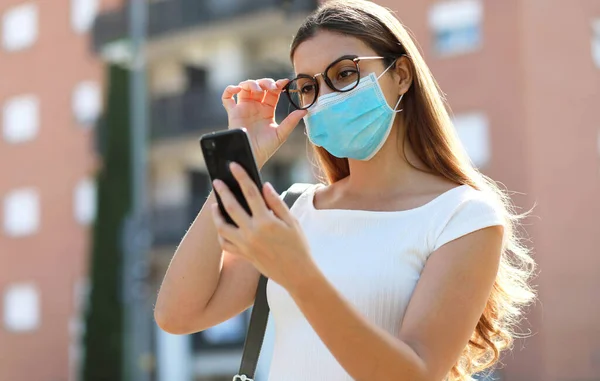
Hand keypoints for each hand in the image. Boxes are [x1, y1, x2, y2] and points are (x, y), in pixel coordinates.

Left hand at [210, 162, 315, 290]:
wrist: (297, 274)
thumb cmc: (298, 246)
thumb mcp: (292, 222)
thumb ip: (277, 203)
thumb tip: (264, 186)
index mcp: (266, 221)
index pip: (250, 192)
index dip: (241, 176)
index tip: (233, 165)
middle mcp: (252, 232)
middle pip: (231, 207)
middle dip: (222, 191)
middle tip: (217, 181)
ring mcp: (245, 245)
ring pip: (222, 227)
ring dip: (216, 214)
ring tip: (214, 205)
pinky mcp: (243, 255)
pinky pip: (225, 243)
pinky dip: (220, 234)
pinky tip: (221, 226)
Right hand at [222, 78, 306, 167]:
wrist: (252, 156)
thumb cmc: (266, 147)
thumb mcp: (281, 133)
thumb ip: (291, 121)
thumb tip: (305, 110)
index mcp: (267, 110)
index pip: (272, 92)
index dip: (277, 84)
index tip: (284, 82)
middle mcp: (255, 107)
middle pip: (259, 86)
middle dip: (265, 82)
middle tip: (271, 87)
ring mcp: (243, 108)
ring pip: (244, 88)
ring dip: (250, 83)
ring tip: (257, 89)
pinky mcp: (233, 113)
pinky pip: (227, 97)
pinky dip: (230, 90)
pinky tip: (237, 89)